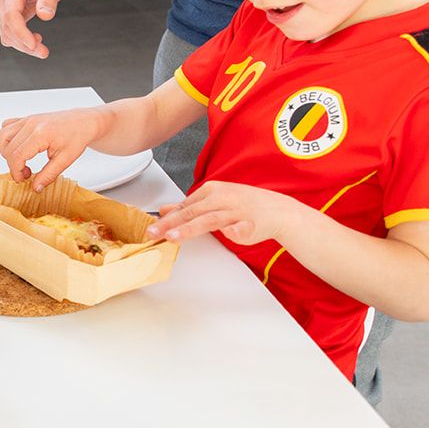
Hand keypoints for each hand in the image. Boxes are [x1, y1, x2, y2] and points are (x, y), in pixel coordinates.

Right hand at [0, 0, 70, 57]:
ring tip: (43, 50)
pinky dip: (22, 42)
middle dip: (24, 43)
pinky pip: (11, 34)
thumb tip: (45, 16)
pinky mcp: (9, 17)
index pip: (11, 15)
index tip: (33, 45)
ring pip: (7, 34)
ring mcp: (4, 9)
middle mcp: (4, 0)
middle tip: (44, 53)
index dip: (20, 32)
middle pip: (7, 28)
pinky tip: (37, 40)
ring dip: (23, 45)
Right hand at [0, 108, 107, 189]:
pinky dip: (7, 138)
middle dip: (13, 165)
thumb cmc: (77, 137)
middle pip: (8, 148)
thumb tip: (35, 188)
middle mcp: (30, 124)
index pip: (16, 155)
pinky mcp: (26, 119)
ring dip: (7, 151)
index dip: (16, 171)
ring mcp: (27, 120)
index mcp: (40, 134)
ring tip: (20, 160)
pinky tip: (19, 147)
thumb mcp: (66, 160)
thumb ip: (49, 175)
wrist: (83, 122)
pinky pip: (6, 127)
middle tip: (26, 173)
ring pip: (2, 136)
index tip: (22, 179)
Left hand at [147, 182, 303, 244]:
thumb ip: (188, 207)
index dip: (166, 218)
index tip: (151, 227)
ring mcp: (237, 211)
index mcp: (212, 190)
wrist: (278, 210)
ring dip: (190, 228)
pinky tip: (230, 233)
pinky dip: (236, 230)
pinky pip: (242, 227)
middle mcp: (222, 198)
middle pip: (192, 212)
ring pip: (210, 219)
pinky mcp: (252, 223)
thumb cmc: (244, 206)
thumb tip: (163, 210)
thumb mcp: (213, 201)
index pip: (184, 205)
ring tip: (173, 237)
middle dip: (170, 223)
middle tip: (154, 232)